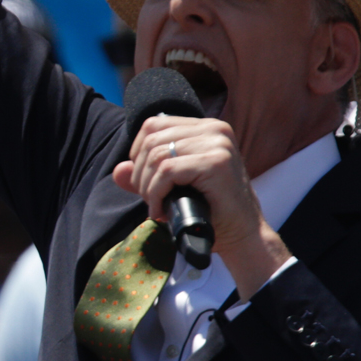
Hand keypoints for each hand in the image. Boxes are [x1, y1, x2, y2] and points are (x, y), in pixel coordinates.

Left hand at [113, 115, 288, 297]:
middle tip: (150, 200)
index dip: (139, 152)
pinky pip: (167, 171)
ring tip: (157, 206)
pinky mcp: (216, 162)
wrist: (242, 236)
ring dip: (147, 186)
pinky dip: (156, 193)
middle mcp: (214, 129)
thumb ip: (146, 176)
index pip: (154, 124)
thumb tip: (118, 170)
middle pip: (152, 139)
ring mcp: (217, 144)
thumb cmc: (209, 211)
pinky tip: (161, 210)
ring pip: (157, 156)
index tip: (145, 181)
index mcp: (206, 128)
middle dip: (141, 174)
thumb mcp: (172, 188)